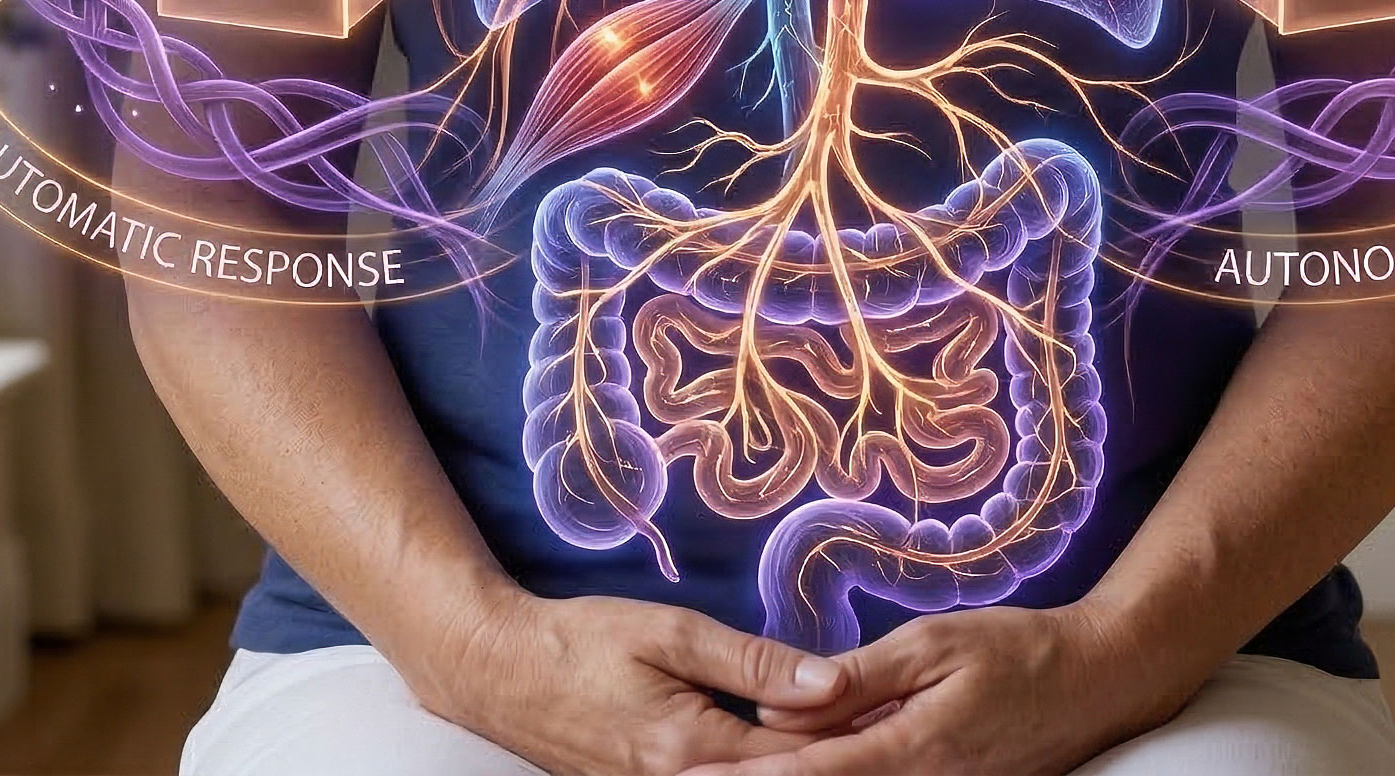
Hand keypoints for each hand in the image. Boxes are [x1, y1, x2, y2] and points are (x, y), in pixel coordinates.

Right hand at [416, 590, 852, 775]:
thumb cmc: (583, 640)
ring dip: (796, 763)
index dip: (847, 736)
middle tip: (883, 726)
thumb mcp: (671, 632)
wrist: (503, 671)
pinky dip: (756, 768)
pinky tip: (783, 746)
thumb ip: (752, 661)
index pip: (794, 758)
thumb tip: (831, 684)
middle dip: (829, 758)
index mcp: (691, 750)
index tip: (890, 713)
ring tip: (846, 734)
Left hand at [678, 602, 1193, 775]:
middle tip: (687, 774)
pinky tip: (799, 761)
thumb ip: (858, 679)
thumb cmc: (1015, 650)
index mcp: (912, 751)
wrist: (1097, 683)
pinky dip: (834, 775)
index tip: (693, 775)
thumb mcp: (932, 644)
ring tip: (728, 769)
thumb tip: (784, 701)